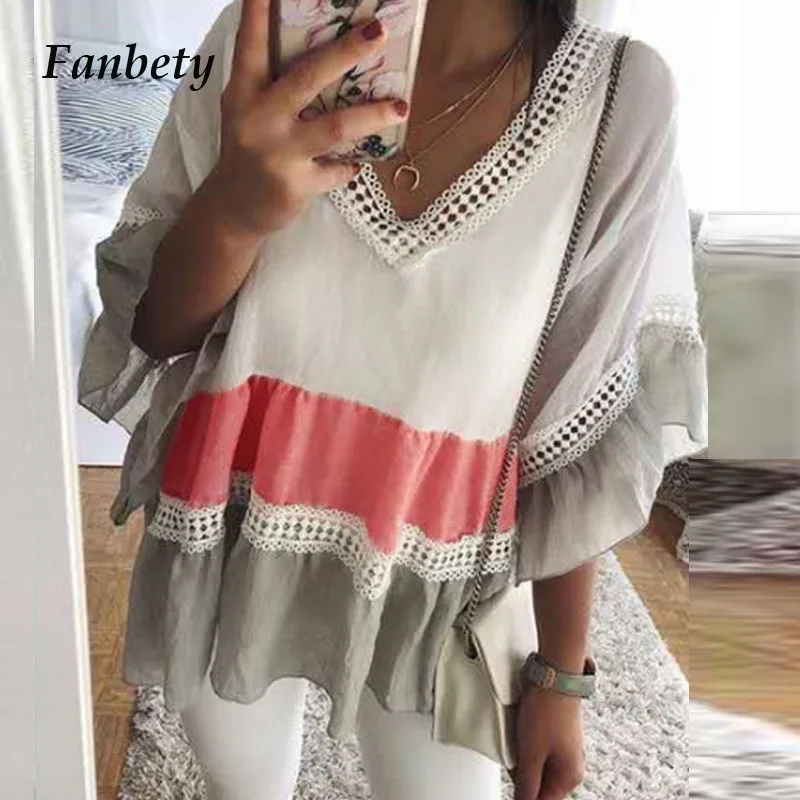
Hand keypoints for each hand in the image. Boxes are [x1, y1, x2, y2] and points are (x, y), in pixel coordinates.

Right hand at [208, 0, 408, 238]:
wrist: (234, 209)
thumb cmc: (250, 150)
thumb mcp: (248, 112)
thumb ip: (274, 85)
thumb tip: (328, 55)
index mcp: (244, 93)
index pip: (251, 45)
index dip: (258, 12)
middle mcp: (258, 119)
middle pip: (307, 77)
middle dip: (346, 51)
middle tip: (378, 30)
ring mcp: (278, 154)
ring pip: (336, 128)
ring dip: (373, 115)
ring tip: (402, 107)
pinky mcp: (296, 185)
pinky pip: (339, 169)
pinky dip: (353, 164)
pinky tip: (362, 160)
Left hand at [513, 687, 585, 799]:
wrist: (555, 674)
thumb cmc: (548, 710)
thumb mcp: (531, 753)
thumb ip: (526, 785)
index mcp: (569, 776)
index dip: (524, 797)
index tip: (513, 785)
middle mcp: (570, 764)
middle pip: (540, 784)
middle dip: (522, 776)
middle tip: (513, 757)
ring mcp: (564, 747)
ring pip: (537, 765)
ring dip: (523, 759)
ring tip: (517, 740)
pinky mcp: (556, 732)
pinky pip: (538, 748)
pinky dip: (526, 745)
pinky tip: (520, 731)